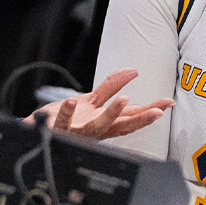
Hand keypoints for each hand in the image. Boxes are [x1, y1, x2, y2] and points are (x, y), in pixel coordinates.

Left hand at [30, 68, 171, 138]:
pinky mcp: (59, 129)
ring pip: (97, 126)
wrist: (38, 132)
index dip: (150, 110)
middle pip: (122, 125)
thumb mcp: (93, 101)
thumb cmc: (68, 120)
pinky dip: (66, 112)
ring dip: (111, 114)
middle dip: (141, 119)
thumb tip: (133, 71)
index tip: (167, 104)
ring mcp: (78, 130)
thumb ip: (112, 86)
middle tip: (157, 112)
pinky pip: (63, 121)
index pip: (132, 116)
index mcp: (105, 122)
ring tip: (123, 100)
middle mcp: (95, 129)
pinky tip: (71, 101)